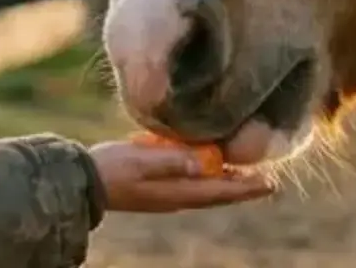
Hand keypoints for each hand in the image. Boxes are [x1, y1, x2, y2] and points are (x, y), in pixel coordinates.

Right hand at [88, 140, 276, 212]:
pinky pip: (189, 186)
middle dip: (241, 187)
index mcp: (177, 191)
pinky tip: (205, 168)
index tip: (271, 183)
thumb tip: (202, 161)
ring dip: (224, 183)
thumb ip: (172, 159)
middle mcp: (176, 198)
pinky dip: (204, 179)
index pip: (220, 190)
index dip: (246, 187)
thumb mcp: (141, 159)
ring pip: (204, 190)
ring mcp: (165, 196)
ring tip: (242, 175)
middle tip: (266, 181)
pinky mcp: (156, 191)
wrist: (84, 182)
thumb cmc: (112, 167)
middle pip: (217, 193)